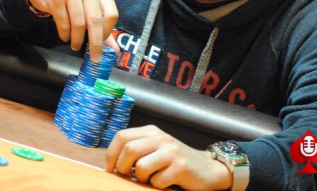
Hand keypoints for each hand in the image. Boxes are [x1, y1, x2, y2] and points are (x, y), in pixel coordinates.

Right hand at [26, 0, 118, 60]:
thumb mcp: (89, 5)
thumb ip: (102, 26)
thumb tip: (115, 50)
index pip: (112, 14)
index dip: (107, 32)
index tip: (102, 42)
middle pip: (96, 20)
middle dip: (95, 42)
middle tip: (94, 56)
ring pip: (79, 23)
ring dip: (77, 39)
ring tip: (75, 45)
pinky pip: (64, 23)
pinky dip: (65, 34)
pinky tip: (65, 37)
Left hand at [105, 125, 231, 189]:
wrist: (206, 169)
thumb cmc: (174, 162)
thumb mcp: (155, 149)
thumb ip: (137, 150)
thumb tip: (110, 164)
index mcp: (152, 131)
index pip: (122, 136)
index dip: (111, 154)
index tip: (110, 169)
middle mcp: (162, 138)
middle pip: (129, 150)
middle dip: (123, 168)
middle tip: (129, 176)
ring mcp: (172, 151)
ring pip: (142, 167)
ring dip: (142, 179)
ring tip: (150, 179)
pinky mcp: (181, 166)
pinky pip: (157, 181)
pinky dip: (157, 186)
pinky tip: (166, 182)